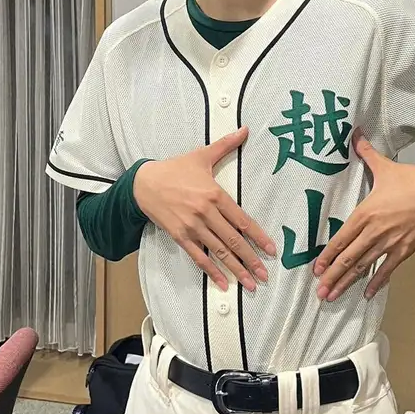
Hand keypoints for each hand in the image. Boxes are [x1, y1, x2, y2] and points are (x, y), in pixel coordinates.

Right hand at [133, 126, 275, 291]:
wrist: (143, 182)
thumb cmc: (175, 169)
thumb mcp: (201, 155)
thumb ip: (226, 145)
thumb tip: (245, 129)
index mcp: (215, 194)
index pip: (242, 220)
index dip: (258, 236)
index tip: (271, 250)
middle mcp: (205, 212)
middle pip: (232, 240)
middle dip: (251, 259)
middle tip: (265, 275)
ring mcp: (192, 226)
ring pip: (218, 251)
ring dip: (235, 269)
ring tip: (250, 283)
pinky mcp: (180, 236)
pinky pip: (198, 257)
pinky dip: (211, 271)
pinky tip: (222, 284)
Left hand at [313, 128, 414, 300]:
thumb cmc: (413, 179)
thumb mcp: (385, 166)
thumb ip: (366, 153)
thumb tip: (354, 134)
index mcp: (366, 213)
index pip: (341, 239)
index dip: (328, 256)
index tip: (316, 270)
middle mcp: (375, 231)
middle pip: (349, 258)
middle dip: (333, 277)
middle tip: (319, 292)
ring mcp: (391, 243)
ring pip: (364, 267)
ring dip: (348, 283)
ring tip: (333, 297)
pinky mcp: (406, 249)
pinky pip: (388, 269)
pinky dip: (376, 283)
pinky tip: (367, 294)